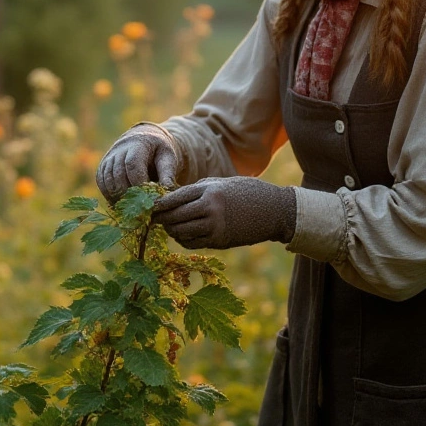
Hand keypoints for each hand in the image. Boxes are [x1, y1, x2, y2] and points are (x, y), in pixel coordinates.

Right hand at [96, 124, 180, 201]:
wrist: (142, 141)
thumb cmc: (158, 151)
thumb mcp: (168, 158)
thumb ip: (168, 174)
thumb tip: (167, 193)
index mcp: (138, 144)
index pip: (132, 164)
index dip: (139, 182)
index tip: (149, 196)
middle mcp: (119, 150)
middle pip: (119, 175)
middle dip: (130, 193)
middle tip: (142, 206)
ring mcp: (108, 159)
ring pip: (109, 182)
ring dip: (120, 197)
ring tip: (134, 207)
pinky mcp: (102, 168)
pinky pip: (102, 184)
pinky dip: (111, 196)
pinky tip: (124, 203)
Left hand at [151, 176, 296, 249]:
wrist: (275, 211)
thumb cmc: (248, 192)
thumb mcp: (223, 183)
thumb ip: (199, 189)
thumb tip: (175, 197)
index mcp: (210, 191)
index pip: (177, 197)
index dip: (161, 203)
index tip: (150, 205)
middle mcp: (211, 209)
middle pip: (176, 216)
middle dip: (161, 218)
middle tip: (152, 218)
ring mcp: (216, 227)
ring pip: (182, 232)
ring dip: (171, 230)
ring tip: (166, 226)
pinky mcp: (220, 241)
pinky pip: (194, 242)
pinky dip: (184, 239)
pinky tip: (181, 234)